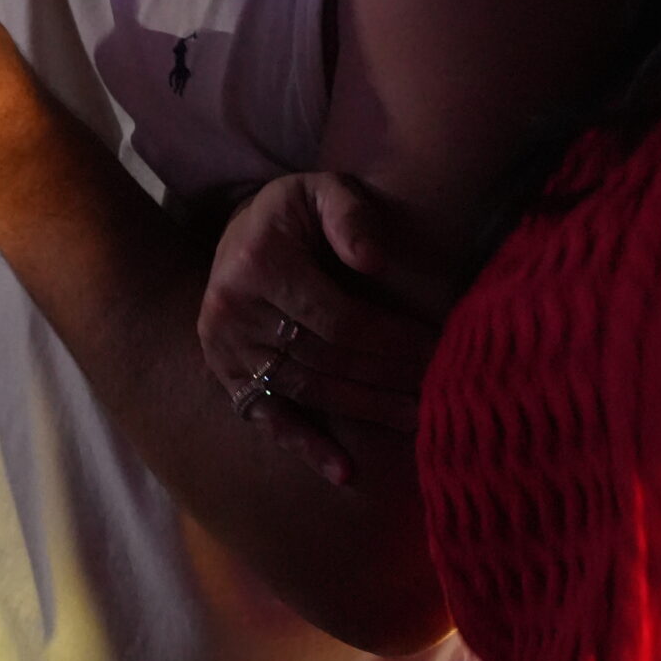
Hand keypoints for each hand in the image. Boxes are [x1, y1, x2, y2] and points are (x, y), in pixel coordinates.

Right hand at [200, 175, 444, 484]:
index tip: (435, 347)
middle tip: (436, 389)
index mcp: (260, 263)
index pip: (337, 317)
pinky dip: (306, 447)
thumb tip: (374, 261)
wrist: (237, 233)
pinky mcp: (225, 376)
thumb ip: (350, 215)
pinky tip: (344, 471)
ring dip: (362, 413)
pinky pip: (267, 417)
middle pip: (325, 358)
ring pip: (305, 391)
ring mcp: (224, 349)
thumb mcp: (322, 189)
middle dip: (386, 377)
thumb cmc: (295, 212)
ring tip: (414, 421)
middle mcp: (233, 311)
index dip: (390, 338)